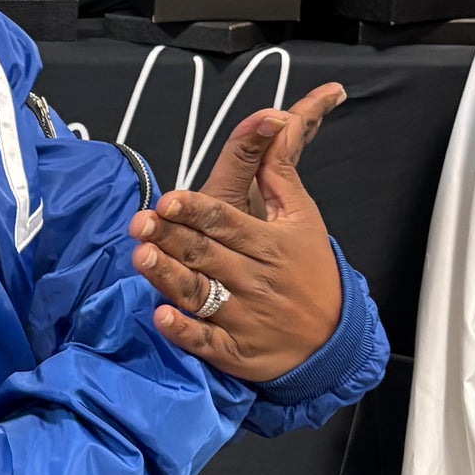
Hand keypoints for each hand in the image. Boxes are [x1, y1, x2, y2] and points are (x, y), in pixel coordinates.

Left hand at [129, 107, 344, 384]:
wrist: (335, 341)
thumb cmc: (314, 273)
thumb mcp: (304, 220)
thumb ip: (280, 175)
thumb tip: (276, 122)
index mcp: (269, 244)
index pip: (226, 222)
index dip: (196, 210)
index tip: (169, 199)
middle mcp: (254, 280)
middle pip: (206, 254)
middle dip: (171, 237)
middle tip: (139, 221)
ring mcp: (243, 318)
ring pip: (200, 293)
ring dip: (168, 277)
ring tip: (140, 258)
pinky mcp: (235, 351)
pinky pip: (206, 341)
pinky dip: (184, 331)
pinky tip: (161, 316)